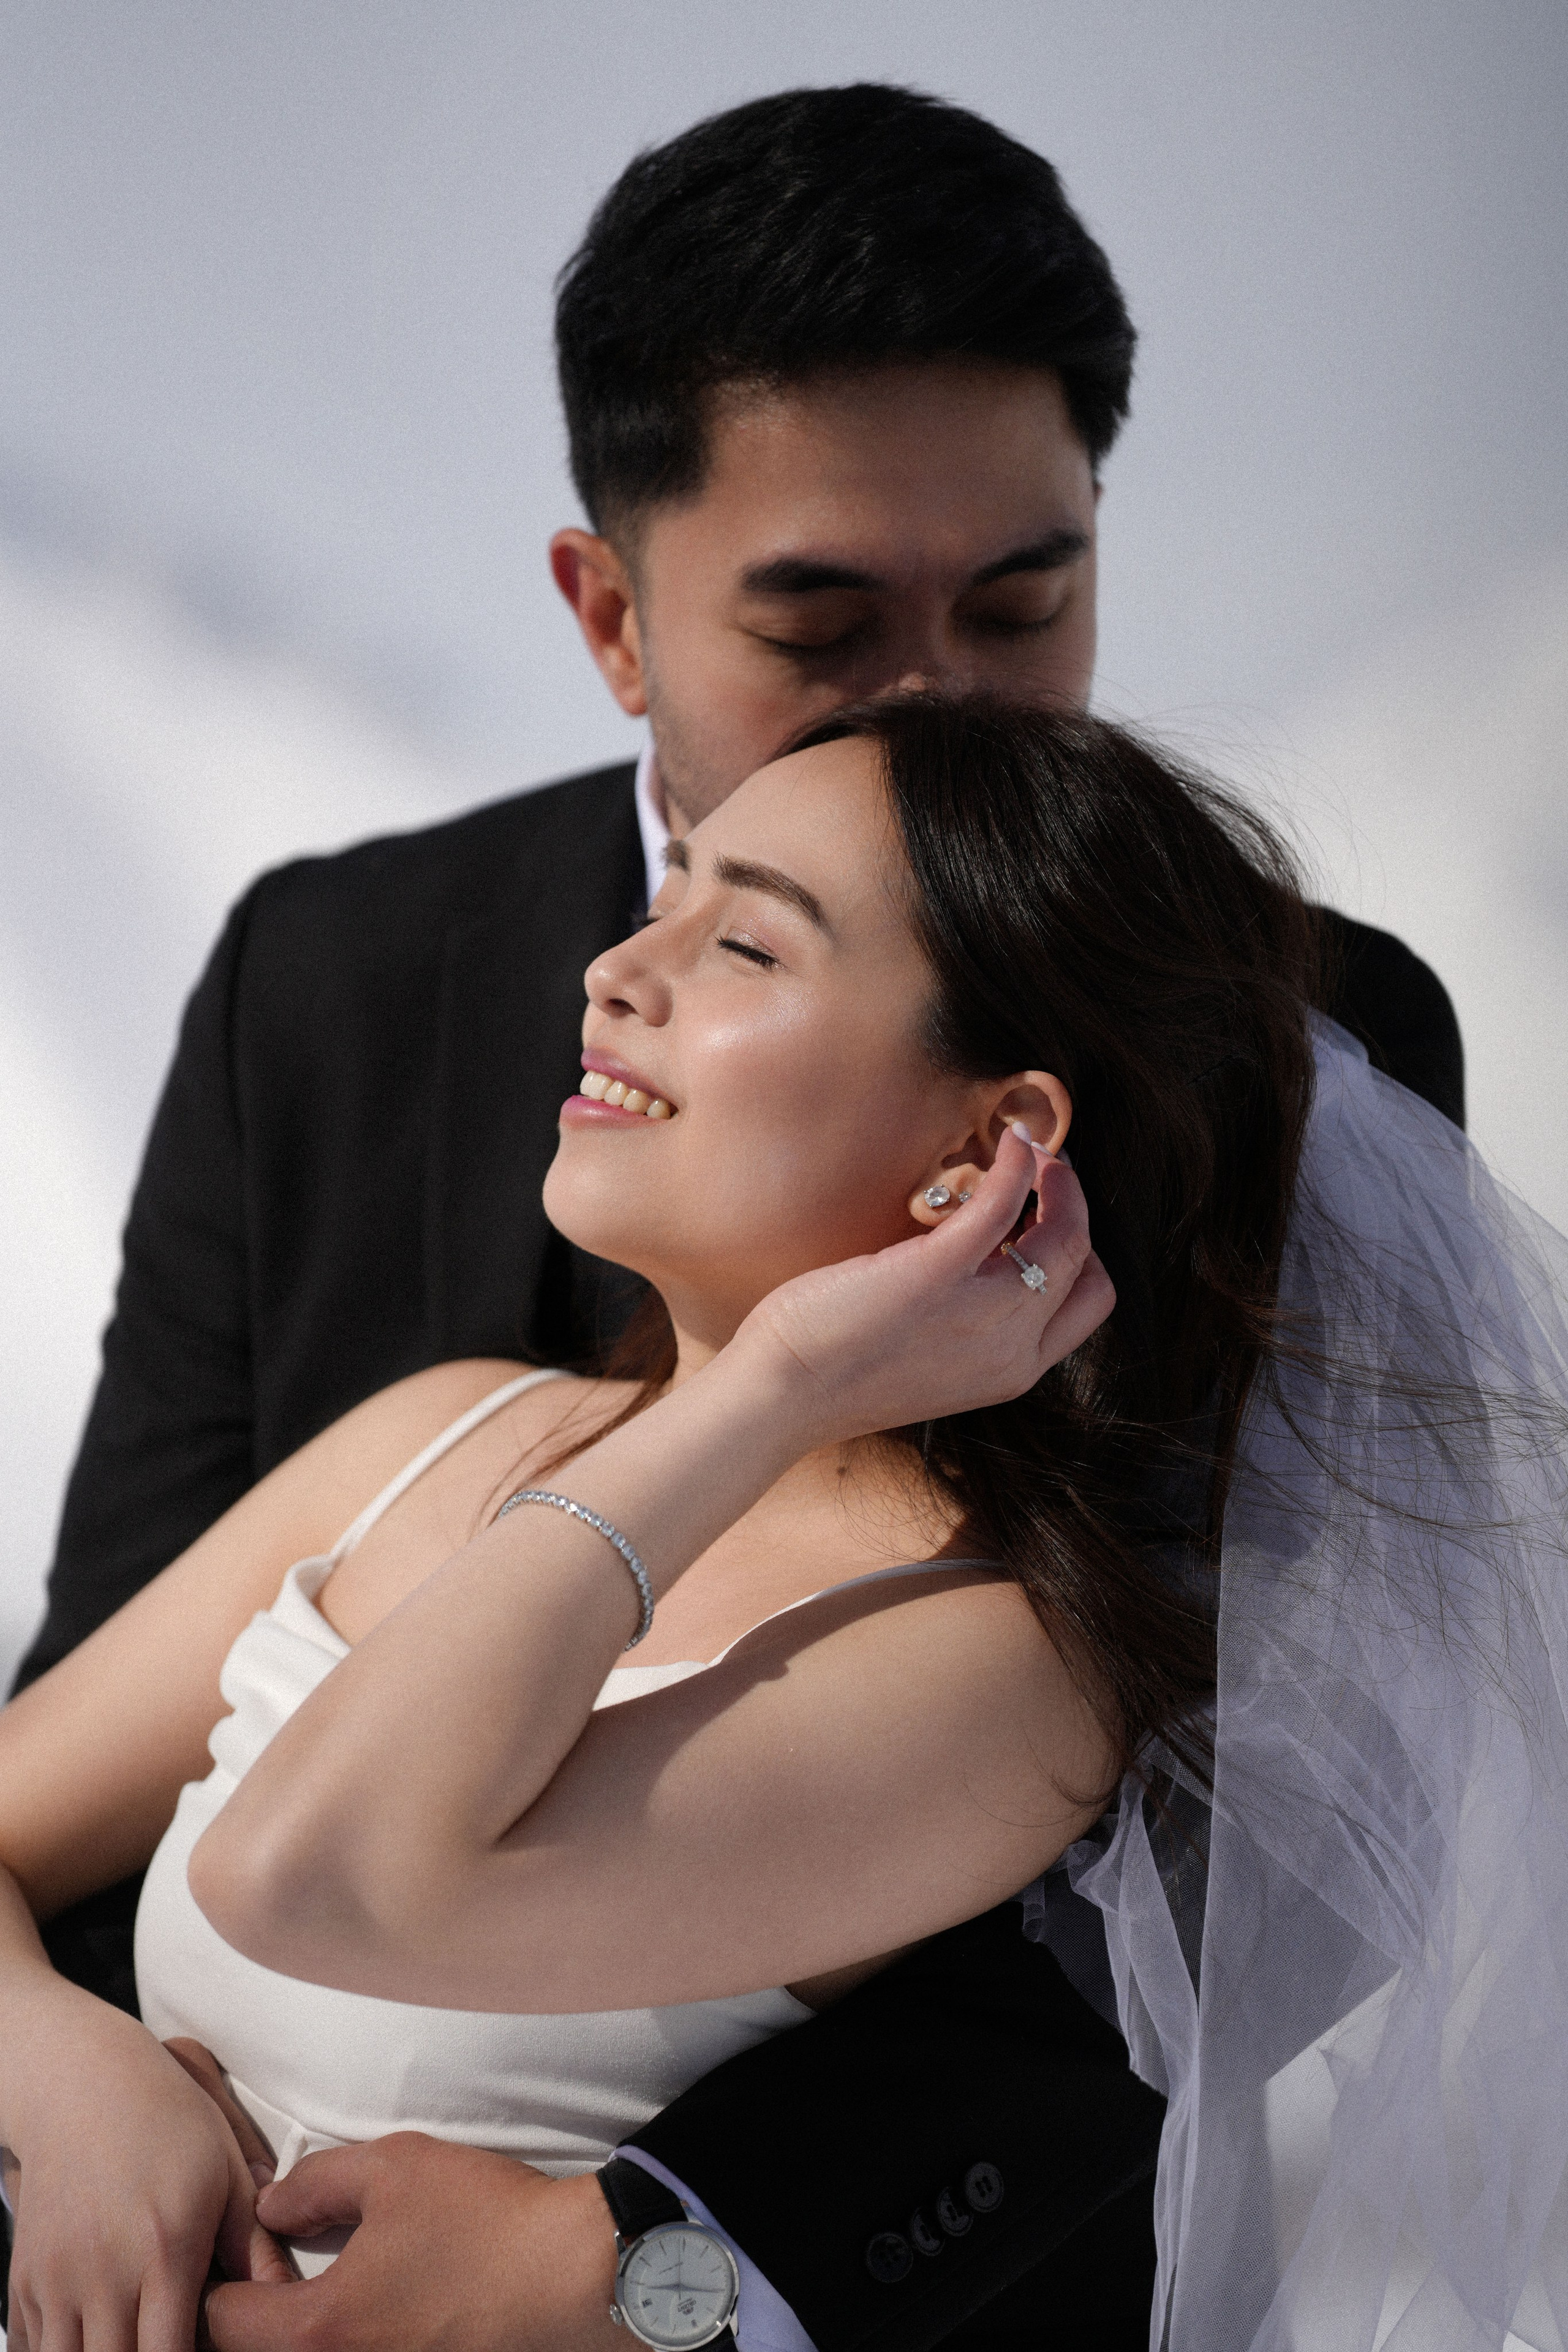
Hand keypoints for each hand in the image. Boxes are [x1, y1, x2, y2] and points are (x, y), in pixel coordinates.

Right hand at [4, 1997, 272, 2351]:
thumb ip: (253, 2247)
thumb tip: (283, 2298)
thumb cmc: (168, 2122)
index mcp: (164, 2251)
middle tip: (172, 2343)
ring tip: (134, 2338)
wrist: (84, 2086)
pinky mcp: (23, 2281)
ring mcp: (56, 2281)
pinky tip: (96, 2338)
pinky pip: (32, 2349)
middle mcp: (103, 2275)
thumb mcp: (226, 2173)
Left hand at [204, 2134, 622, 2351]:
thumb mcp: (392, 2168)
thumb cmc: (483, 2219)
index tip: (239, 2244)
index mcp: (320, 2328)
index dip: (219, 2276)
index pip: (221, 2322)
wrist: (571, 2273)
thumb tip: (269, 2208)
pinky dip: (348, 2338)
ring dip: (299, 2330)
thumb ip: (312, 2184)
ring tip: (320, 2285)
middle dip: (251, 2313)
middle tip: (269, 2265)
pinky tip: (377, 2301)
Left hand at [738, 1124, 1113, 1446]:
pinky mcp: (934, 1275)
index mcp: (1011, 1371)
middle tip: (1050, 1173)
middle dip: (1076, 1210)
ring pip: (1061, 1238)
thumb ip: (966, 1318)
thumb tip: (976, 1259)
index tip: (1052, 1216)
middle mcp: (1010, 1350)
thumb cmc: (836, 1371)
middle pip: (1084, 1267)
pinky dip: (1017, 1165)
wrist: (782, 1395)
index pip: (1086, 1303)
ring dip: (1057, 1184)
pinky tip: (1012, 1141)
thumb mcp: (928, 1354)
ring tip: (1032, 1154)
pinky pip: (1000, 1206)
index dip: (1080, 1250)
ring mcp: (979, 1314)